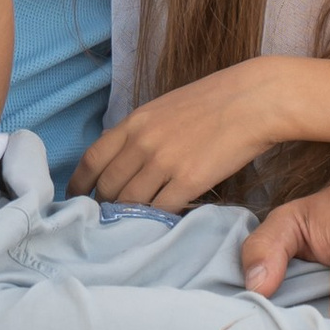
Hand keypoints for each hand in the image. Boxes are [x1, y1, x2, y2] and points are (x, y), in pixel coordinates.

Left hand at [71, 63, 279, 209]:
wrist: (253, 100)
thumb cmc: (213, 102)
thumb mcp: (165, 108)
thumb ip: (141, 132)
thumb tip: (124, 159)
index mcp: (135, 122)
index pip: (92, 159)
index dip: (79, 184)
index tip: (76, 199)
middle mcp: (143, 142)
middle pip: (108, 187)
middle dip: (103, 207)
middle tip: (106, 221)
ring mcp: (164, 162)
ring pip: (131, 204)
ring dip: (128, 219)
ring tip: (131, 229)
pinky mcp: (189, 181)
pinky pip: (161, 211)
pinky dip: (157, 222)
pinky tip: (160, 225)